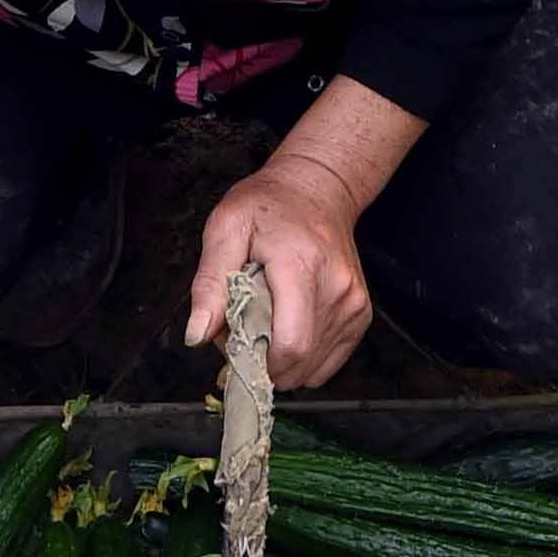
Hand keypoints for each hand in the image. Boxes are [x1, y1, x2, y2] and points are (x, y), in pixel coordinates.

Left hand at [186, 159, 375, 388]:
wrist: (317, 188)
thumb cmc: (268, 205)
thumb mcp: (225, 229)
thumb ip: (209, 285)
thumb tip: (197, 334)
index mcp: (301, 265)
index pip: (291, 343)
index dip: (259, 363)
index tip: (236, 351)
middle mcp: (336, 287)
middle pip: (300, 361)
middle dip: (264, 363)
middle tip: (244, 334)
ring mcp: (353, 303)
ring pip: (314, 368)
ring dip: (283, 362)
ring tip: (266, 325)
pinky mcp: (360, 314)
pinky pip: (329, 362)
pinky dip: (304, 359)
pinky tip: (287, 330)